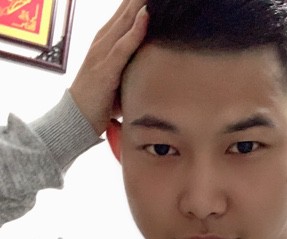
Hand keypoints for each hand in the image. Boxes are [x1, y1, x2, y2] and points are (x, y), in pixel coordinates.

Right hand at [69, 0, 147, 135]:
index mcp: (105, 44)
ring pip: (124, 23)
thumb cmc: (99, 102)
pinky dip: (134, 31)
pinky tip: (146, 15)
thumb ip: (130, 68)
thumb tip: (152, 67)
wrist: (75, 121)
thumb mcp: (117, 80)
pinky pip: (122, 47)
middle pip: (125, 13)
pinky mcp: (104, 71)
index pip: (124, 16)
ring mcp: (101, 56)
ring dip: (138, 4)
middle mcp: (102, 44)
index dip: (137, 3)